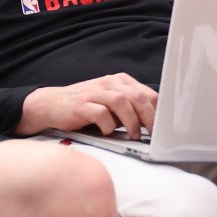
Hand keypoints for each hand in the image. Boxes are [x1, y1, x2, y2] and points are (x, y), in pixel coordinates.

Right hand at [17, 73, 157, 140]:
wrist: (52, 104)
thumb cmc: (86, 106)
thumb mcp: (111, 103)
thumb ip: (130, 108)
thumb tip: (152, 124)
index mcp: (120, 81)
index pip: (146, 92)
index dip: (158, 109)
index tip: (164, 125)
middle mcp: (109, 83)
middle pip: (137, 96)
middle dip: (149, 116)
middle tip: (153, 133)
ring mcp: (95, 92)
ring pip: (121, 102)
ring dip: (132, 121)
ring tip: (134, 135)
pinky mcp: (81, 105)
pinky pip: (100, 113)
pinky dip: (108, 124)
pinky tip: (109, 132)